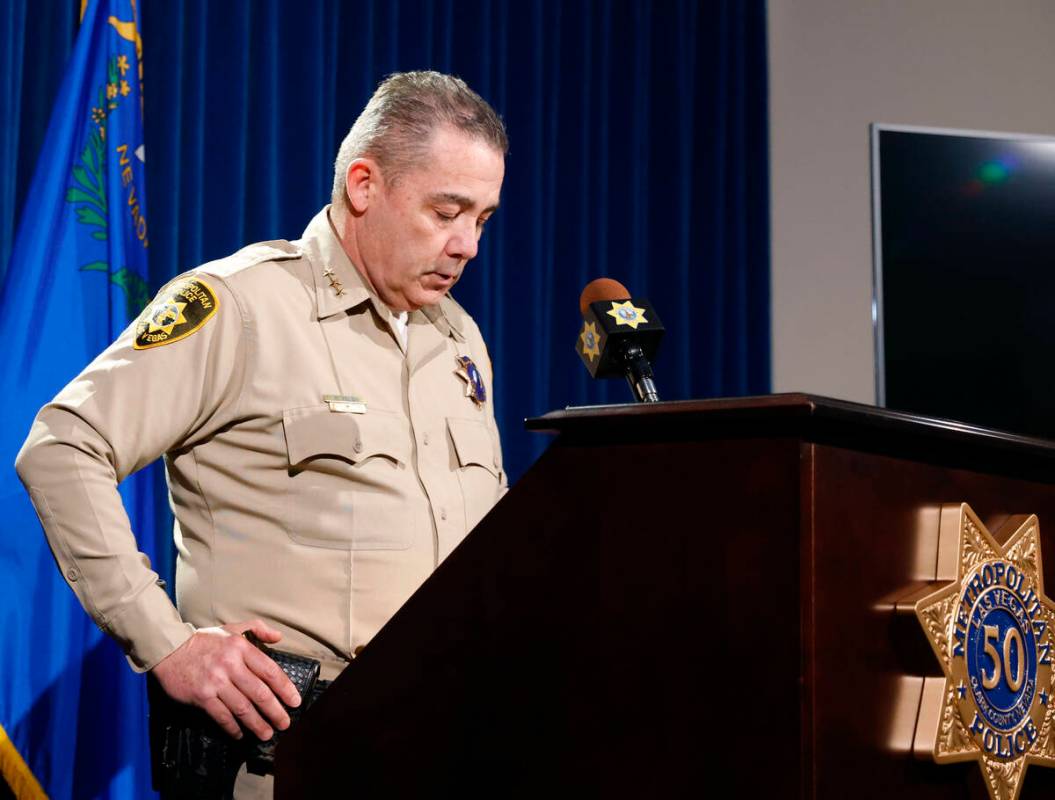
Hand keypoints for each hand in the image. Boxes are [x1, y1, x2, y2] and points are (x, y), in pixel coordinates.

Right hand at [151, 619, 301, 740]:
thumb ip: (257, 629)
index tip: (295, 701)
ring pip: (243, 708)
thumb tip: (278, 637)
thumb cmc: (203, 640)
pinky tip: (240, 734)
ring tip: (267, 733)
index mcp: (241, 648)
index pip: (270, 671)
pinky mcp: (201, 696)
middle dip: (275, 711)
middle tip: (284, 724)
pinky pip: (222, 716)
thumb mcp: (232, 628)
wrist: (169, 648)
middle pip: (260, 693)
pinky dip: (233, 728)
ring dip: (257, 724)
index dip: (285, 688)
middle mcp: (230, 665)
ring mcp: (215, 682)